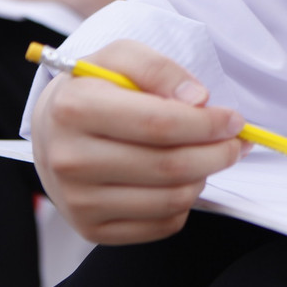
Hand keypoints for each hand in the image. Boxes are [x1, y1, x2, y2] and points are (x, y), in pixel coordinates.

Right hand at [31, 40, 246, 244]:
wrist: (51, 130)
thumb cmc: (94, 89)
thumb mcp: (120, 57)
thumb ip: (159, 68)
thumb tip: (197, 99)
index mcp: (75, 109)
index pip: (160, 124)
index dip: (208, 124)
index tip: (234, 120)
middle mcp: (70, 159)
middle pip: (169, 166)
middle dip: (218, 153)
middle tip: (236, 141)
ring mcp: (78, 200)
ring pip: (171, 199)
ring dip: (204, 177)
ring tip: (205, 156)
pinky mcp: (91, 229)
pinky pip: (161, 225)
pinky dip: (184, 203)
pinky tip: (180, 180)